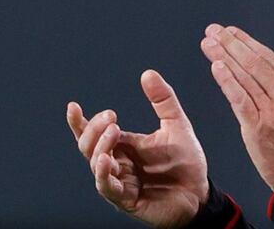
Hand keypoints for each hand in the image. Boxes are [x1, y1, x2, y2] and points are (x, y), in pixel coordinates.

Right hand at [66, 70, 208, 228]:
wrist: (200, 193)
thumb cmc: (186, 163)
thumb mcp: (176, 125)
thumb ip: (163, 100)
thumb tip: (148, 73)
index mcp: (125, 147)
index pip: (94, 133)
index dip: (80, 122)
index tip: (73, 106)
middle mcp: (118, 164)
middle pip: (89, 146)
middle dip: (94, 130)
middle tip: (111, 117)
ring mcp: (120, 183)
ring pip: (95, 165)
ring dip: (100, 147)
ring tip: (113, 131)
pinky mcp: (126, 200)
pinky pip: (107, 188)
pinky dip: (103, 174)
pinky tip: (106, 160)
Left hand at [200, 24, 273, 190]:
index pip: (271, 59)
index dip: (250, 43)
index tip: (235, 33)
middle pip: (254, 63)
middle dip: (232, 44)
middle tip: (214, 31)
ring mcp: (270, 111)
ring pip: (244, 78)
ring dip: (224, 57)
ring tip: (209, 43)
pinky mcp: (257, 128)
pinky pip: (239, 100)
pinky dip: (227, 82)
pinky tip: (216, 67)